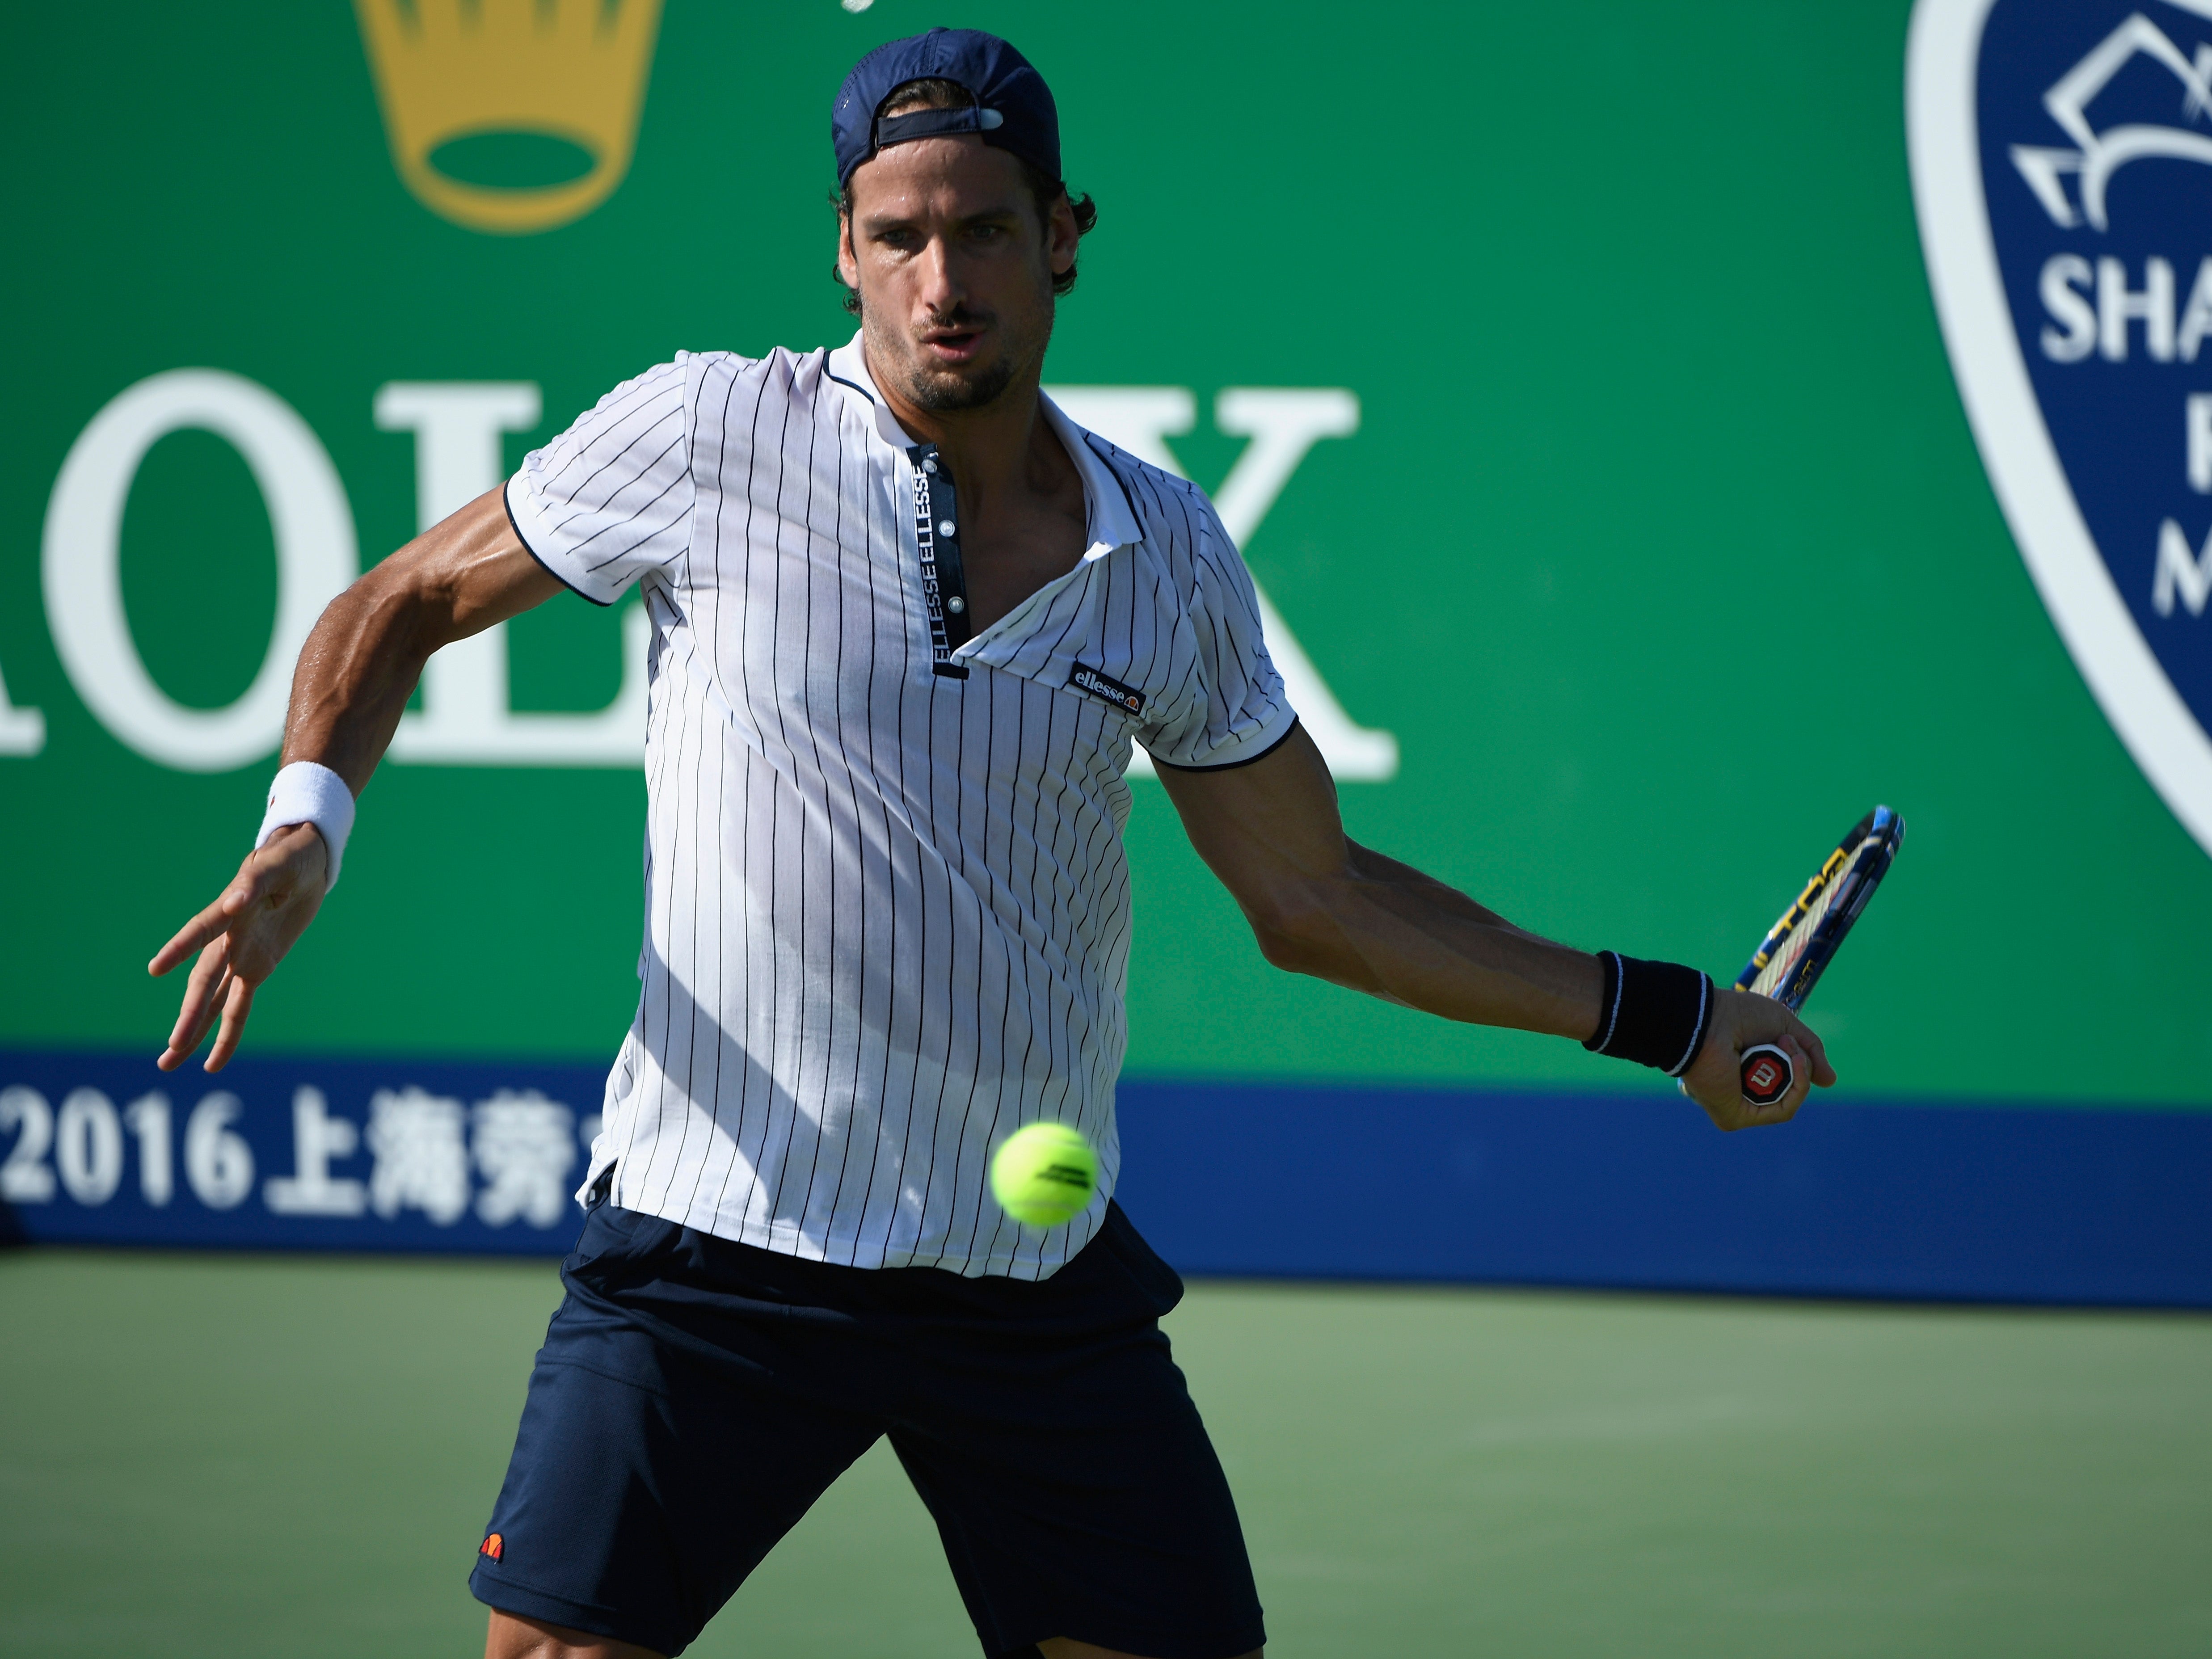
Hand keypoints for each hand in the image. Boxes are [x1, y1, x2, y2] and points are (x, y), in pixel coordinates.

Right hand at [149, 822, 328, 1072]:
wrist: (304, 866)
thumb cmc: (287, 860)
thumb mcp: (277, 865)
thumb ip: (254, 882)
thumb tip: (233, 901)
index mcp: (228, 910)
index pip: (201, 930)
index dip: (180, 948)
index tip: (157, 968)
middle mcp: (227, 939)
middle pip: (204, 982)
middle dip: (190, 1015)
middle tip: (171, 1048)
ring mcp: (239, 957)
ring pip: (212, 1001)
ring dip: (194, 1031)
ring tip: (168, 1062)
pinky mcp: (257, 968)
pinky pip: (239, 1006)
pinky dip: (228, 1033)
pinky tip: (212, 1062)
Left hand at [1677, 987, 1835, 1130]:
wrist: (1710, 1019)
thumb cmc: (1739, 1016)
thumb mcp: (1785, 1027)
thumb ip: (1810, 1052)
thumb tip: (1830, 1081)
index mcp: (1747, 1071)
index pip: (1785, 1080)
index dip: (1798, 1065)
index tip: (1793, 1044)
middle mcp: (1740, 1091)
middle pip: (1790, 1092)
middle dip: (1798, 1066)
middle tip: (1786, 1042)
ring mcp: (1738, 1107)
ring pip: (1789, 1103)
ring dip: (1798, 1073)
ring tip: (1785, 1046)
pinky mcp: (1734, 1116)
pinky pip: (1782, 1111)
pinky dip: (1796, 1088)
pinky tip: (1794, 1064)